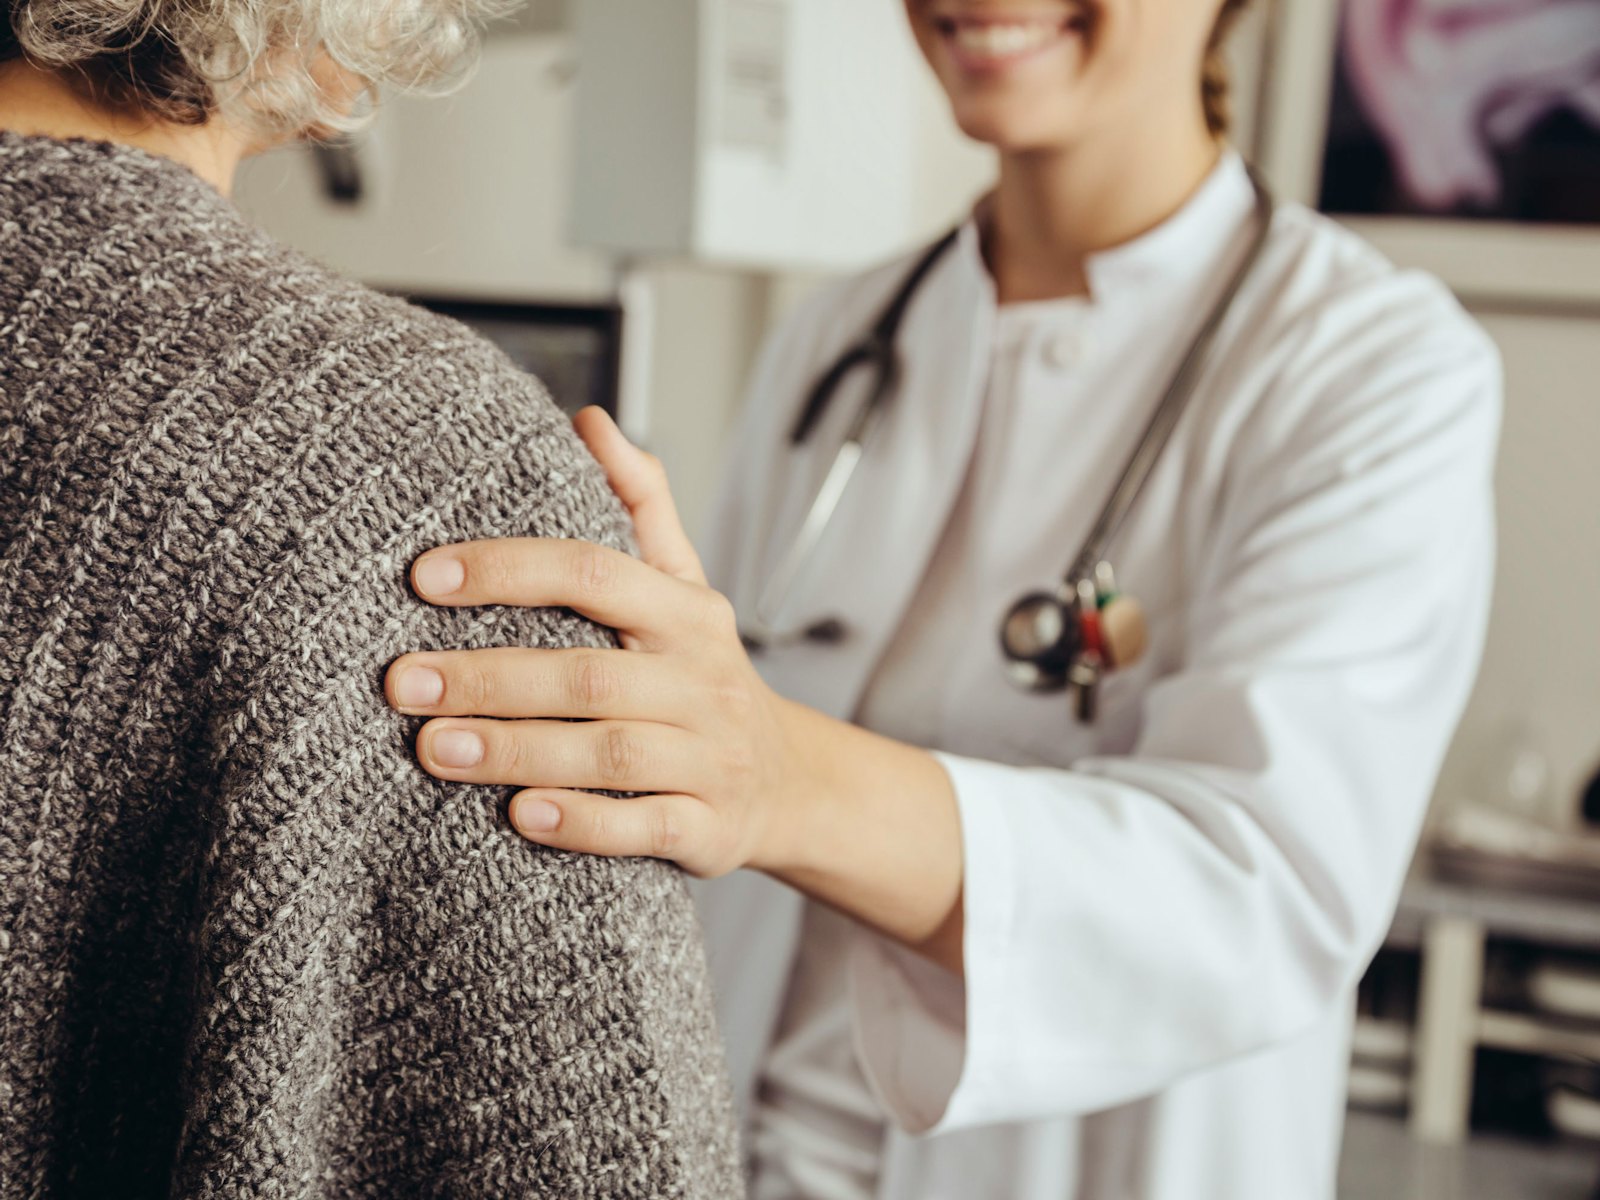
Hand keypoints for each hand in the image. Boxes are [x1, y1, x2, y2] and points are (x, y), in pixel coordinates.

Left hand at [385, 408, 810, 878]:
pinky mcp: (709, 827)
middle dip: (490, 676)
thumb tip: (589, 420)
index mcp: (687, 613)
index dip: (510, 570)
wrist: (788, 783)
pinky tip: (520, 816)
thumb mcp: (685, 588)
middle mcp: (703, 680)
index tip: (425, 577)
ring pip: (610, 753)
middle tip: (401, 681)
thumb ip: (639, 506)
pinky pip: (646, 827)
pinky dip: (584, 823)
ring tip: (434, 748)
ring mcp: (710, 757)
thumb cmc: (703, 675)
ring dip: (517, 750)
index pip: (596, 574)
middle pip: (589, 673)